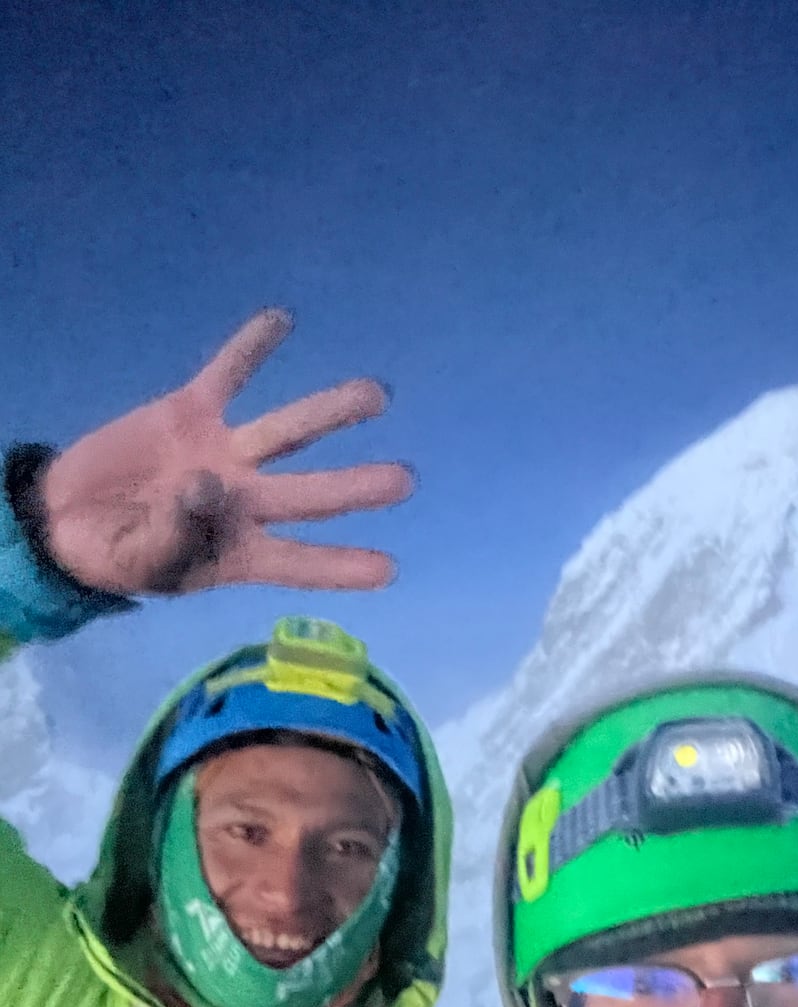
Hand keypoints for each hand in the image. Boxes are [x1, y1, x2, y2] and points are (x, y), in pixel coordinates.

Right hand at [40, 310, 412, 594]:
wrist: (68, 516)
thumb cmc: (116, 553)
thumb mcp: (140, 559)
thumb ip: (175, 531)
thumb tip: (207, 486)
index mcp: (240, 551)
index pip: (298, 561)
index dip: (339, 566)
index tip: (387, 571)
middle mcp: (247, 500)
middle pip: (310, 494)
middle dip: (355, 487)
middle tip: (404, 480)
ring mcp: (224, 453)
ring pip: (288, 431)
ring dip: (331, 412)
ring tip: (376, 395)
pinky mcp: (192, 413)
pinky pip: (226, 375)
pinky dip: (250, 348)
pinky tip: (282, 319)